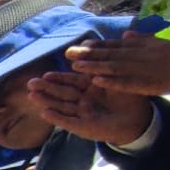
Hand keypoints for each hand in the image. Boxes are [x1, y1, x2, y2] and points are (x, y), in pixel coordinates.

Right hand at [27, 70, 153, 145]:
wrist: (138, 121)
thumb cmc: (132, 99)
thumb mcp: (121, 79)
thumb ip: (111, 67)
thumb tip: (116, 42)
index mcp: (91, 87)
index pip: (72, 81)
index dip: (59, 78)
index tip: (46, 74)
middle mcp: (82, 100)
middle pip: (62, 93)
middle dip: (46, 88)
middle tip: (31, 83)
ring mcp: (81, 114)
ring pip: (61, 106)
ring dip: (46, 101)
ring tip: (32, 95)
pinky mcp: (82, 127)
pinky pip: (67, 121)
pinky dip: (56, 117)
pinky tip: (44, 112)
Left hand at [66, 31, 169, 96]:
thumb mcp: (158, 42)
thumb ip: (140, 39)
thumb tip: (125, 33)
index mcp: (139, 47)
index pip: (113, 46)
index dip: (95, 46)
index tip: (79, 46)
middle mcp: (137, 55)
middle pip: (109, 55)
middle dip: (88, 54)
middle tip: (67, 54)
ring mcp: (141, 69)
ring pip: (113, 67)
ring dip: (94, 67)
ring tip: (76, 67)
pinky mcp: (146, 82)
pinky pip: (126, 82)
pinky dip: (111, 81)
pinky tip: (97, 82)